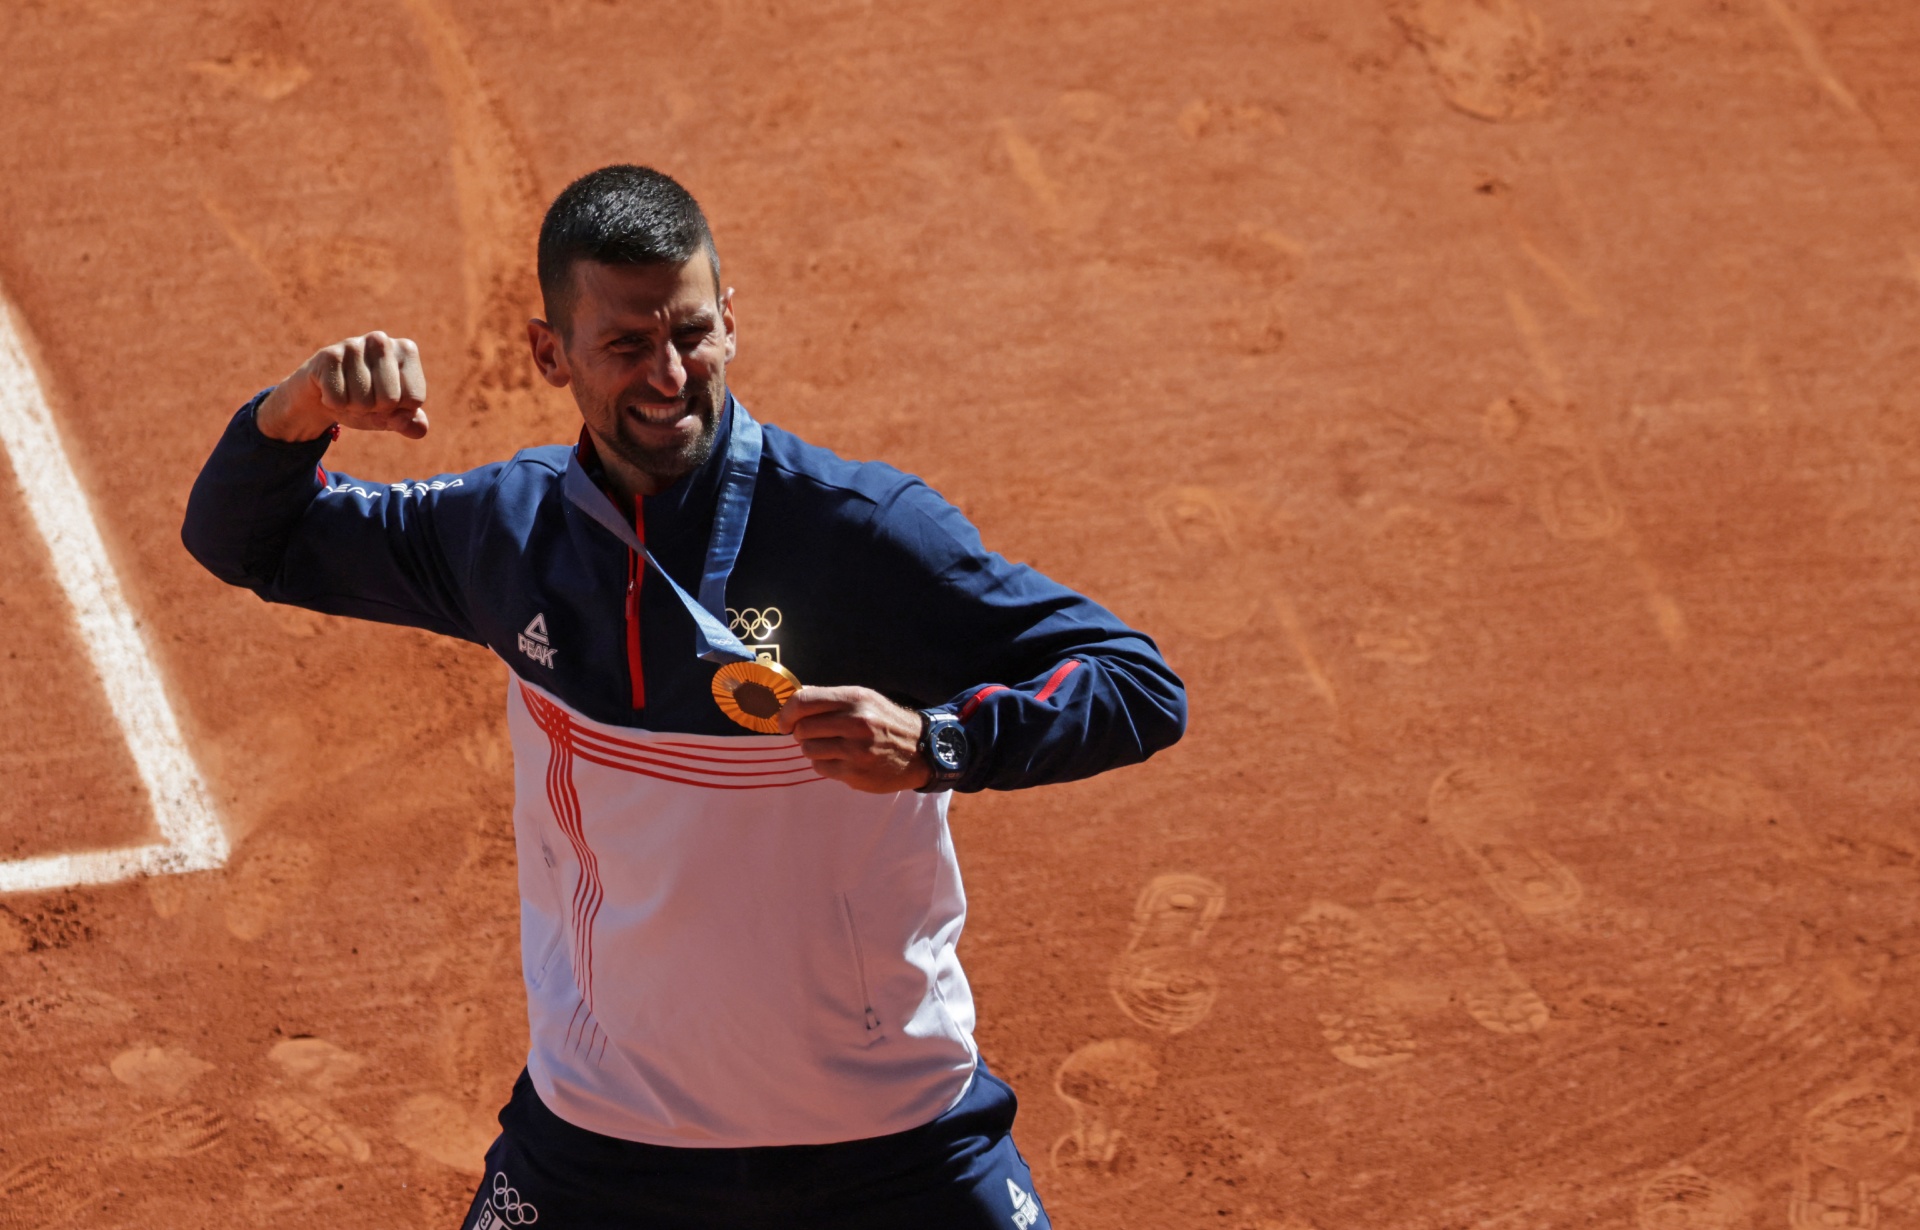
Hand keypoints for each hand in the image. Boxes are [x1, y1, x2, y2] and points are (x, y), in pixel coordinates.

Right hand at [255, 331, 428, 441]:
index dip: (399, 411)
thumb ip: (412, 424)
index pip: (414, 399)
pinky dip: (334, 404)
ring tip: (348, 392)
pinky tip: (331, 389)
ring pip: (363, 402)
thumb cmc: (367, 402)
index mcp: (406, 350)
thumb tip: (414, 426)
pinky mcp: (329, 355)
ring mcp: (354, 345)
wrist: (323, 394)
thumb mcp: (393, 416)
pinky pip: (338, 400)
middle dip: (376, 410)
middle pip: (390, 400)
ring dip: (354, 408)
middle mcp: (382, 341)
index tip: (387, 399)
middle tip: (365, 397)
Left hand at [777, 686, 929, 793]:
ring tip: (831, 746)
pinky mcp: (855, 773)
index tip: (784, 722)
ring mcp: (855, 750)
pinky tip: (840, 759)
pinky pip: (820, 768)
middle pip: (802, 729)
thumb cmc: (886, 721)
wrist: (920, 750)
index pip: (804, 701)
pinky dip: (824, 764)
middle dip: (801, 733)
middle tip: (813, 734)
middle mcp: (855, 722)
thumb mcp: (864, 699)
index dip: (787, 712)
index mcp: (855, 699)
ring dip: (813, 749)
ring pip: (808, 750)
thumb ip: (829, 698)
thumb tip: (794, 699)